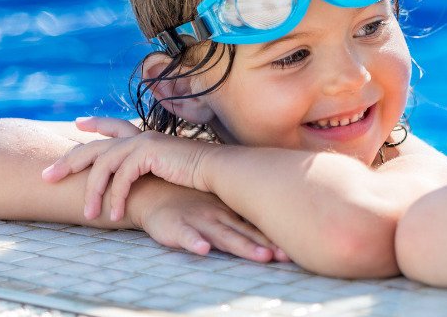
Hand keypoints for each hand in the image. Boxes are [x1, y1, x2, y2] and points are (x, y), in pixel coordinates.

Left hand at [42, 117, 212, 221]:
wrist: (219, 171)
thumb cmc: (198, 176)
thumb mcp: (169, 170)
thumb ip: (154, 170)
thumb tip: (145, 179)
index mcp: (145, 138)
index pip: (114, 127)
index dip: (95, 124)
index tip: (78, 124)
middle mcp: (139, 137)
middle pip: (94, 146)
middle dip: (68, 161)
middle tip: (47, 176)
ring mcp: (142, 143)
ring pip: (103, 165)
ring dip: (93, 192)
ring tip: (87, 215)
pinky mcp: (147, 154)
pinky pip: (121, 177)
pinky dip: (114, 198)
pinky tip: (112, 215)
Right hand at [130, 180, 283, 262]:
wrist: (154, 192)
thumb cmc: (192, 204)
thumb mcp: (218, 208)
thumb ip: (239, 220)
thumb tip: (268, 226)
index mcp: (229, 215)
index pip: (255, 228)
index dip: (272, 239)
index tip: (292, 249)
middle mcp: (218, 218)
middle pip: (245, 234)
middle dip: (265, 245)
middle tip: (284, 255)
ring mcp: (198, 221)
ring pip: (222, 236)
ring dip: (242, 245)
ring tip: (261, 256)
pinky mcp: (175, 226)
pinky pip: (186, 235)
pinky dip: (194, 242)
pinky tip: (203, 249)